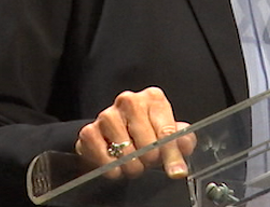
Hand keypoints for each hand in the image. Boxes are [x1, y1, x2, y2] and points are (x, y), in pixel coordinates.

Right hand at [75, 86, 195, 179]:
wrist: (114, 133)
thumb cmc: (145, 132)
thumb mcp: (167, 134)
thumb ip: (180, 144)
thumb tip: (179, 165)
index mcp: (153, 98)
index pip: (167, 130)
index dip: (171, 154)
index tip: (176, 171)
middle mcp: (129, 101)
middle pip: (147, 141)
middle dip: (150, 159)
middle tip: (149, 164)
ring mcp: (108, 114)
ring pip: (124, 148)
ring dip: (131, 165)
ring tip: (134, 166)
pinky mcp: (89, 130)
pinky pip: (102, 155)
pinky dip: (111, 166)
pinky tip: (117, 167)